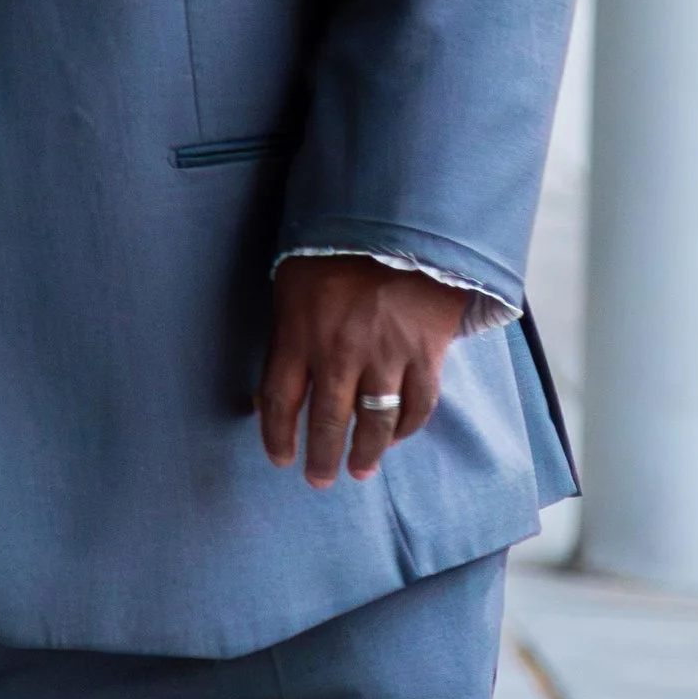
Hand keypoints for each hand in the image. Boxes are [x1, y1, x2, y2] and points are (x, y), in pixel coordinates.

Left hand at [255, 254, 466, 488]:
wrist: (401, 218)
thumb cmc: (336, 245)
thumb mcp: (293, 282)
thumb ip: (286, 332)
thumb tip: (271, 386)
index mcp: (299, 332)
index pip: (280, 401)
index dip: (277, 436)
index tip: (279, 458)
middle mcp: (339, 353)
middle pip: (327, 421)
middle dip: (321, 457)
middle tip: (319, 480)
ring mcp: (385, 355)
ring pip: (374, 422)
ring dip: (365, 453)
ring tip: (359, 470)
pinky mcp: (425, 352)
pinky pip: (418, 404)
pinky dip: (407, 426)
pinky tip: (397, 436)